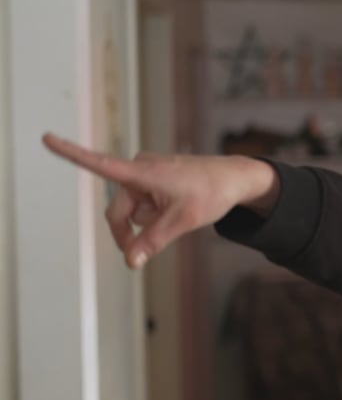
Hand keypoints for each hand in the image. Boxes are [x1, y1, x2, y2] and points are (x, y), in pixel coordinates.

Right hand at [42, 133, 279, 268]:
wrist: (236, 179)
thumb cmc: (212, 193)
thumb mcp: (183, 221)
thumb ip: (153, 241)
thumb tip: (130, 261)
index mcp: (142, 172)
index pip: (100, 164)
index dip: (71, 153)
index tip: (46, 139)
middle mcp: (139, 169)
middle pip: (117, 210)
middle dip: (127, 232)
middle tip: (139, 255)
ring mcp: (146, 174)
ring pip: (131, 210)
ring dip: (145, 222)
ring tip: (177, 215)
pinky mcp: (153, 179)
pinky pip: (143, 204)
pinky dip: (153, 214)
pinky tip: (175, 209)